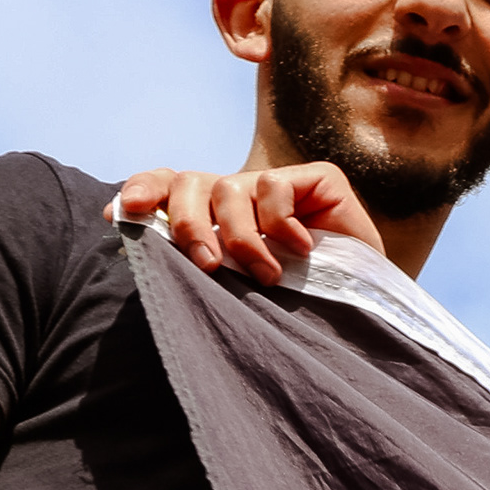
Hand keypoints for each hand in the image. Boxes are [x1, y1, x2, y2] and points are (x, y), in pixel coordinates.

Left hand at [107, 162, 383, 282]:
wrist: (364, 311)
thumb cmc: (298, 307)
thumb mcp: (237, 288)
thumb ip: (199, 265)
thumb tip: (140, 254)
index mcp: (214, 215)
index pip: (168, 185)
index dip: (144, 190)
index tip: (125, 211)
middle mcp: (241, 194)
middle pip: (190, 183)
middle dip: (190, 224)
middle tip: (209, 265)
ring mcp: (279, 183)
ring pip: (231, 188)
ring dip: (243, 237)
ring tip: (267, 275)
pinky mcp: (317, 178)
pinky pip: (275, 188)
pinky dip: (280, 223)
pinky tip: (302, 250)